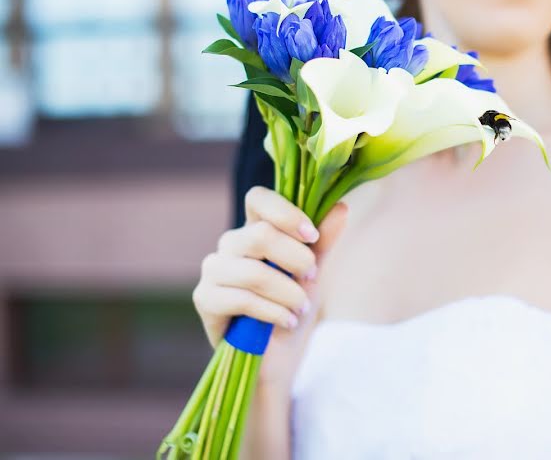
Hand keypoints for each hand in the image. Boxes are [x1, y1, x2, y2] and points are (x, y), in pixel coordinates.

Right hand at [192, 186, 347, 384]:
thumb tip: (341, 207)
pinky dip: (272, 311)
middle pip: (260, 234)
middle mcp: (230, 244)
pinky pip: (241, 299)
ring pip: (253, 271)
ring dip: (288, 292)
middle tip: (312, 278)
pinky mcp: (205, 299)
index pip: (258, 198)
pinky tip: (286, 321)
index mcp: (255, 229)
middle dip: (295, 258)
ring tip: (302, 308)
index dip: (286, 212)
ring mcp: (213, 270)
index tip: (312, 236)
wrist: (278, 356)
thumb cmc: (293, 307)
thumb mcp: (314, 272)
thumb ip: (323, 242)